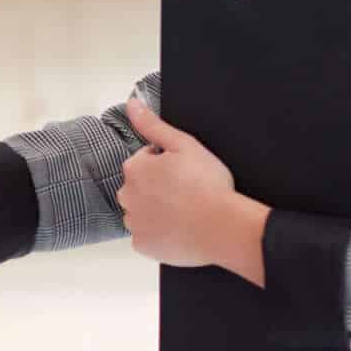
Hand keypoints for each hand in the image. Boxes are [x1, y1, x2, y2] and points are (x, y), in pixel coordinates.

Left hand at [117, 99, 267, 275]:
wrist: (223, 227)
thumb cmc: (207, 185)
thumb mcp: (183, 144)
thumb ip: (153, 124)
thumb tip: (132, 104)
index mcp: (134, 168)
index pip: (146, 160)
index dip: (168, 164)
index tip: (186, 173)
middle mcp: (126, 196)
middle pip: (140, 187)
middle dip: (157, 187)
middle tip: (186, 192)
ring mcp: (133, 223)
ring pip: (142, 212)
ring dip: (157, 210)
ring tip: (184, 211)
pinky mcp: (142, 245)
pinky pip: (147, 236)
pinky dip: (159, 233)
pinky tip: (179, 229)